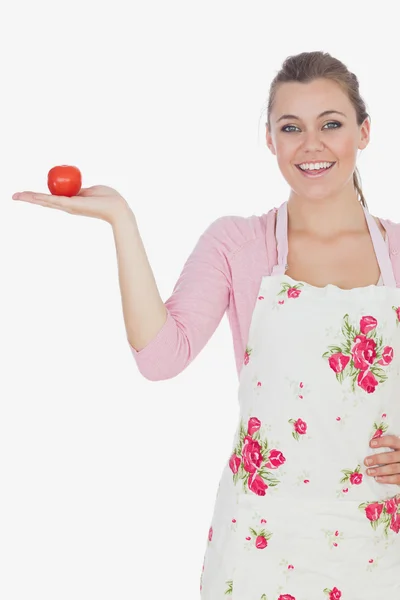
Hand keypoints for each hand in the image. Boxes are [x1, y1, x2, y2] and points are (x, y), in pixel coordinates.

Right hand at [12, 185, 130, 225]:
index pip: (51, 198)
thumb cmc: (108, 198)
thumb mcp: (90, 190)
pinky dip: (42, 198)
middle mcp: (67, 206)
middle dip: (29, 198)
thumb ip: (81, 190)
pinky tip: (32, 197)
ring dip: (31, 198)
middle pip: (44, 201)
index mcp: (71, 202)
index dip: (39, 196)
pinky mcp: (71, 205)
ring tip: (17, 196)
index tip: (27, 194)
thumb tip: (75, 188)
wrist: (117, 207)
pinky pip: (54, 199)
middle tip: (14, 196)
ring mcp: (68, 206)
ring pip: (45, 201)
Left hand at [364, 435, 399, 483]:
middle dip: (377, 459)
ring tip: (369, 471)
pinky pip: (396, 478)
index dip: (382, 442)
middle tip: (366, 461)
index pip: (392, 441)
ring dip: (379, 470)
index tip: (371, 444)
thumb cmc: (395, 456)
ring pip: (393, 468)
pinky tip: (377, 478)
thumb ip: (385, 447)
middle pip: (391, 457)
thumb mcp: (393, 449)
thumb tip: (369, 446)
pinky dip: (386, 479)